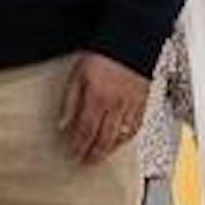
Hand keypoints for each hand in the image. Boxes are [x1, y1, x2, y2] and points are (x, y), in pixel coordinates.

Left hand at [58, 50, 150, 165]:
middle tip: (84, 162)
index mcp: (96, 97)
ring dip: (108, 150)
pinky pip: (135, 127)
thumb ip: (69, 101)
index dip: (78, 144)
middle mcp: (115, 104)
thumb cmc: (101, 56)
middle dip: (92, 153)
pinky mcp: (142, 103)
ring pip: (119, 136)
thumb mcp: (77, 76)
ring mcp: (130, 105)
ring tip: (98, 157)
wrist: (130, 42)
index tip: (72, 152)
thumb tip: (62, 124)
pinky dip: (125, 139)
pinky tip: (118, 142)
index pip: (85, 129)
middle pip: (102, 137)